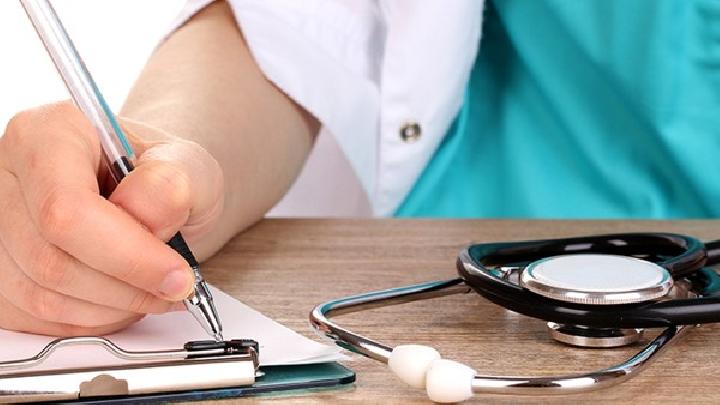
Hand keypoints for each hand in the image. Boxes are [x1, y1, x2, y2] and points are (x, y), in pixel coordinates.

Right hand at [0, 101, 223, 335]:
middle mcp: (6, 174)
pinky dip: (92, 318)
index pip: (67, 208)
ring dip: (112, 307)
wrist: (150, 194)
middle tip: (176, 288)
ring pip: (42, 295)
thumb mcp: (189, 164)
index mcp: (49, 133)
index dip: (127, 255)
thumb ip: (175, 182)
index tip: (177, 276)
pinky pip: (37, 316)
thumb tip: (149, 214)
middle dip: (126, 287)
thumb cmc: (163, 175)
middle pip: (52, 259)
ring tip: (154, 289)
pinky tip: (123, 297)